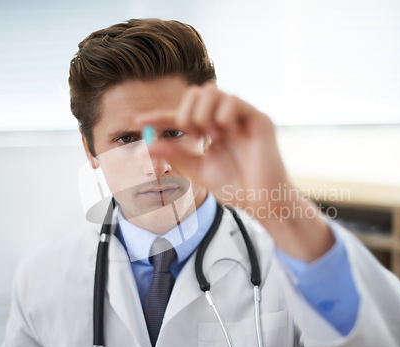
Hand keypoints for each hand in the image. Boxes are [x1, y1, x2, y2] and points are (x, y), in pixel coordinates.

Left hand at [135, 83, 285, 208]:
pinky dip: (222, 114)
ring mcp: (242, 117)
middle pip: (196, 93)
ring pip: (213, 92)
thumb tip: (147, 145)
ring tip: (210, 137)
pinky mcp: (258, 119)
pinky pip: (234, 101)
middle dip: (186, 112)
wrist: (260, 201)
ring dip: (203, 113)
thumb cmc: (234, 187)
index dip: (160, 116)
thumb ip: (176, 155)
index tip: (138, 121)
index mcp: (211, 130)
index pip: (182, 115)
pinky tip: (225, 133)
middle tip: (192, 135)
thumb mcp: (198, 170)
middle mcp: (226, 119)